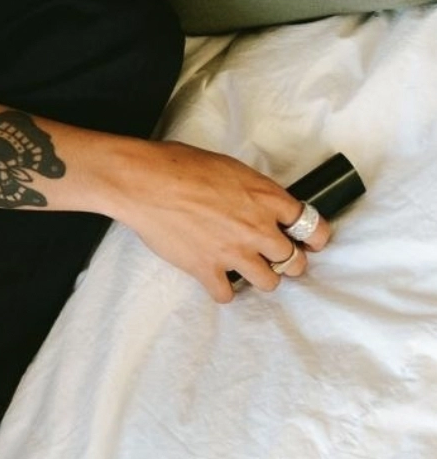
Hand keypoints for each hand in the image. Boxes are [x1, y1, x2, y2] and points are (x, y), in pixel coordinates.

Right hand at [107, 140, 331, 302]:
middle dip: (288, 261)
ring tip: (243, 266)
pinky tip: (213, 275)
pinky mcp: (208, 270)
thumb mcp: (227, 166)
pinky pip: (227, 295)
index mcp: (266, 197)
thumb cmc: (177, 164)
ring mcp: (235, 253)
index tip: (311, 243)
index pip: (314, 227)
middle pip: (295, 262)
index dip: (317, 238)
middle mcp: (258, 229)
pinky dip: (221, 288)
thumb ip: (251, 190)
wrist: (142, 181)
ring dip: (260, 276)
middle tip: (273, 256)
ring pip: (270, 282)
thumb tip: (257, 204)